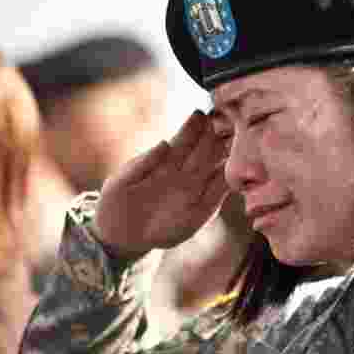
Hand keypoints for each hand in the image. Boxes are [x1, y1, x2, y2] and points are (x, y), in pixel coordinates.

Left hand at [91, 110, 229, 260]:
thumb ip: (140, 164)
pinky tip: (234, 168)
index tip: (202, 113)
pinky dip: (227, 180)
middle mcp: (183, 174)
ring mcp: (194, 191)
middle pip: (204, 149)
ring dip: (226, 153)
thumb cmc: (116, 206)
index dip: (193, 127)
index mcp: (164, 163)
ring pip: (215, 167)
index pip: (184, 140)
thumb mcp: (120, 183)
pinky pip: (218, 192)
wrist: (120, 240)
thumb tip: (165, 143)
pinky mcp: (202, 211)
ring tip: (236, 137)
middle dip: (216, 134)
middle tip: (228, 117)